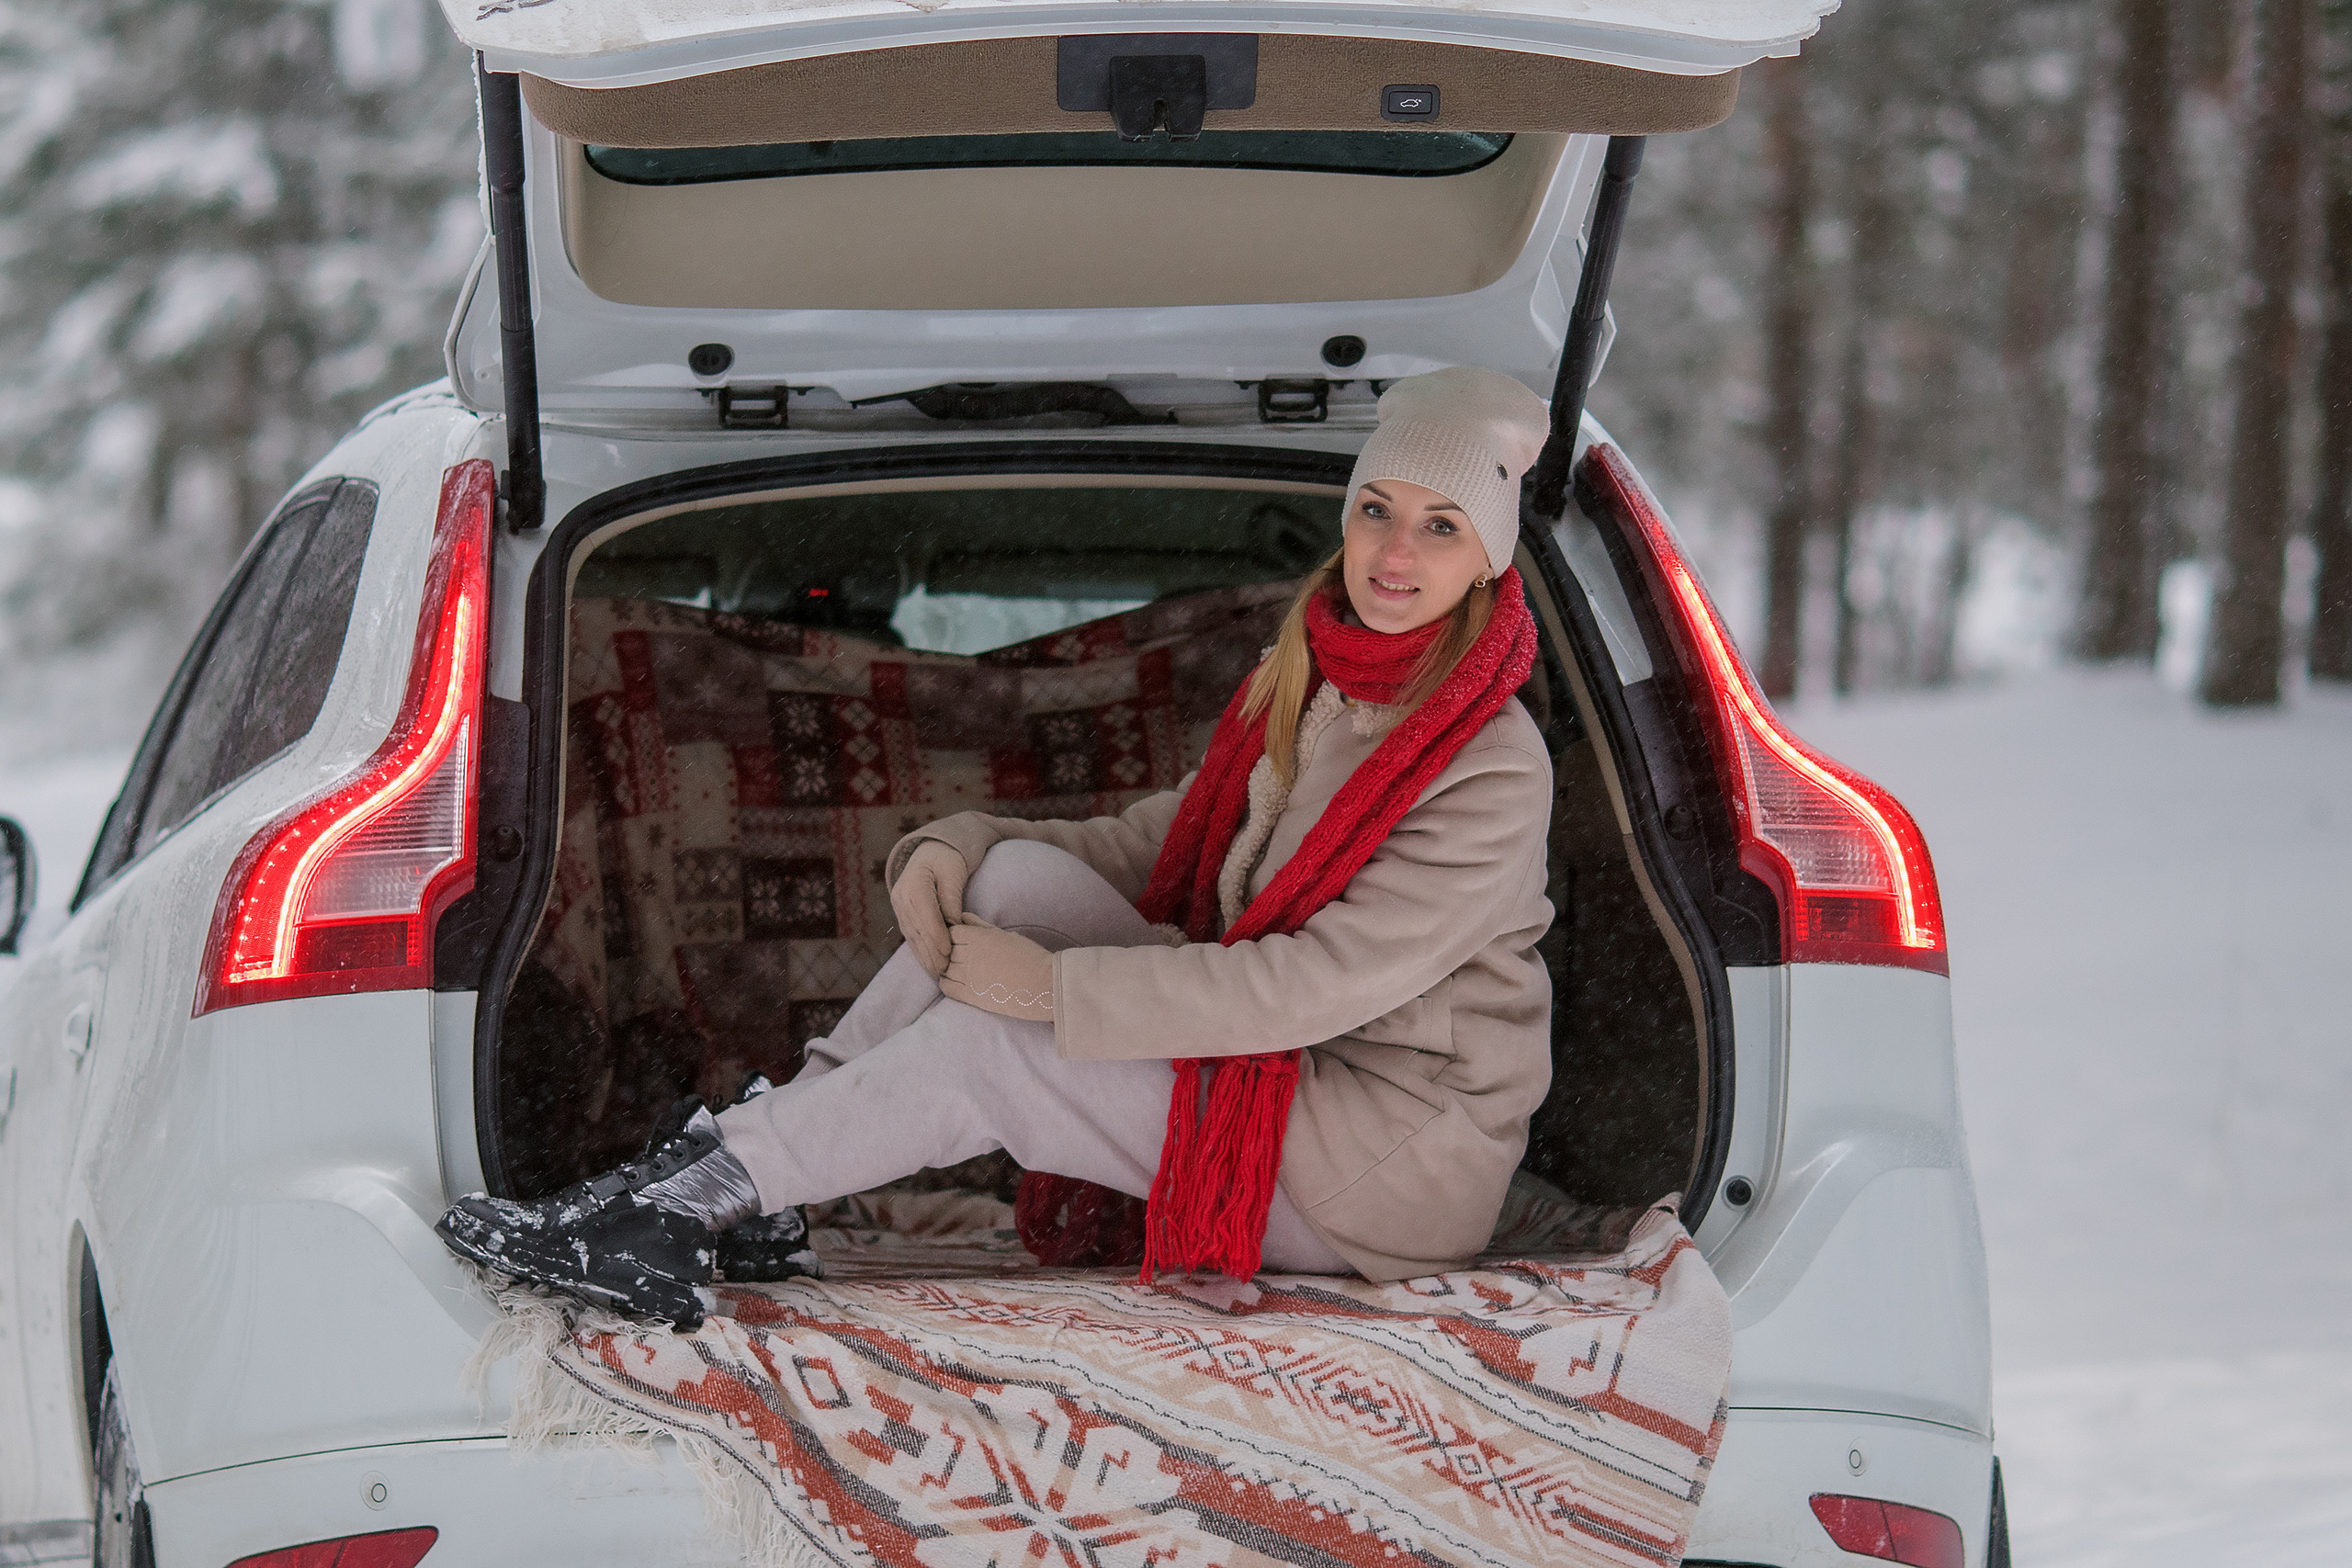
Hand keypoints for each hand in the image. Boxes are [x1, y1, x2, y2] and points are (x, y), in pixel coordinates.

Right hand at [890, 840, 967, 976]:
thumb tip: (954, 924)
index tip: (948, 952)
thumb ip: (952, 897)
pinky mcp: (902, 915)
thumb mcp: (953, 872)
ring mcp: (899, 907)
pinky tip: (929, 965)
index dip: (937, 935)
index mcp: (913, 883)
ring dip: (924, 956)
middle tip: (945, 970)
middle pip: (917, 929)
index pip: (925, 914)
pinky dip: (920, 952)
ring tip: (938, 973)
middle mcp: (901, 897)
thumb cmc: (947, 860)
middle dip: (930, 952)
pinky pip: (910, 936)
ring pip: (912, 936)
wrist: (930, 852)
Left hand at [941, 918, 1054, 1021]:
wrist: (1043, 985)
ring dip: (949, 967)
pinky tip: (957, 981)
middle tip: (963, 956)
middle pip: (946, 949)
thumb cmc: (1030, 957)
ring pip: (944, 967)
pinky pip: (946, 986)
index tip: (962, 941)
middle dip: (951, 951)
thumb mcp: (1005, 935)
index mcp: (979, 937)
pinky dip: (947, 982)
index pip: (952, 931)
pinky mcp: (970, 995)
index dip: (955, 935)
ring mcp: (967, 975)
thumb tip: (963, 916)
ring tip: (961, 969)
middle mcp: (969, 954)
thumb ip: (981, 926)